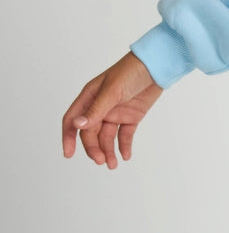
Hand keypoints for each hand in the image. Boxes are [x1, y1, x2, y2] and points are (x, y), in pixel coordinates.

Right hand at [62, 52, 162, 168]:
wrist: (156, 68)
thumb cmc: (130, 72)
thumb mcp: (112, 92)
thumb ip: (96, 110)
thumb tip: (78, 125)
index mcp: (89, 98)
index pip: (72, 120)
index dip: (68, 137)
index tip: (69, 154)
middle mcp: (100, 107)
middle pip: (90, 133)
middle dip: (94, 148)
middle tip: (101, 160)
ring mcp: (115, 113)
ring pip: (107, 137)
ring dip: (108, 150)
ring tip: (113, 164)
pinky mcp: (131, 117)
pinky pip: (124, 135)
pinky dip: (124, 146)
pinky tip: (125, 156)